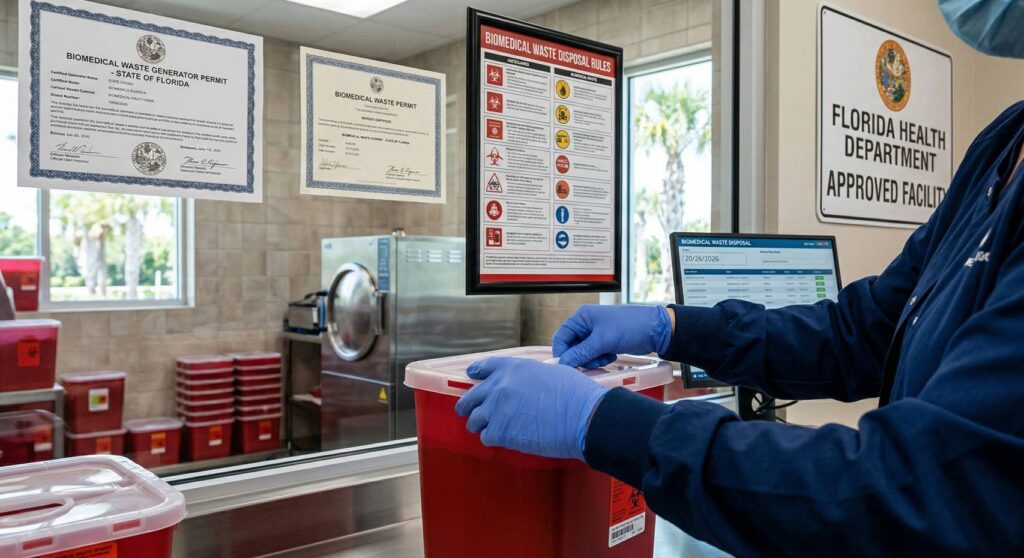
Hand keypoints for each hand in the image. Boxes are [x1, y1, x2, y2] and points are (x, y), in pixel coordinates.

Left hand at [454, 356, 608, 459]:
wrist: (582, 416)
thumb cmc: (575, 394)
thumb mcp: (551, 372)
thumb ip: (531, 377)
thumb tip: (529, 387)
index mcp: (513, 368)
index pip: (486, 367)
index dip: (476, 372)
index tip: (471, 375)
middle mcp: (500, 386)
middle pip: (471, 397)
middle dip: (468, 406)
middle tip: (469, 412)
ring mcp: (497, 409)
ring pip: (474, 419)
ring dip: (480, 425)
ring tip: (487, 429)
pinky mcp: (500, 431)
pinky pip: (486, 437)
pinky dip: (493, 439)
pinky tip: (504, 439)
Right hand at [553, 304, 672, 368]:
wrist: (655, 331)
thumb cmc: (630, 326)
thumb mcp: (603, 341)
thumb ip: (582, 353)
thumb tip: (564, 363)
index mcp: (582, 317)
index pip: (561, 336)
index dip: (562, 352)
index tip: (567, 365)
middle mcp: (586, 324)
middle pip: (572, 347)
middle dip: (581, 357)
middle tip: (593, 361)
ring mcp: (596, 334)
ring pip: (583, 353)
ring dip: (592, 360)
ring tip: (606, 357)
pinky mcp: (605, 342)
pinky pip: (594, 355)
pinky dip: (600, 359)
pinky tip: (611, 356)